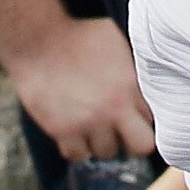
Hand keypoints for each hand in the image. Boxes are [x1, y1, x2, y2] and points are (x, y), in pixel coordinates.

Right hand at [8, 14, 156, 165]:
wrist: (38, 39)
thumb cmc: (76, 34)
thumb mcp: (114, 41)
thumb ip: (130, 66)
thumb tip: (140, 78)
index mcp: (129, 85)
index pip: (152, 118)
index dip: (142, 118)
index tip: (132, 115)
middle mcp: (113, 108)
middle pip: (140, 146)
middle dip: (133, 141)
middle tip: (121, 133)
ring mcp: (88, 122)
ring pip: (107, 152)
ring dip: (101, 143)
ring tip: (92, 128)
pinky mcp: (62, 130)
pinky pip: (76, 155)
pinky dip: (77, 148)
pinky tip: (74, 134)